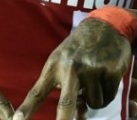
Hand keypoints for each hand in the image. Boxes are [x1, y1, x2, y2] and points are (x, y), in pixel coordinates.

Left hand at [13, 19, 130, 119]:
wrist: (105, 26)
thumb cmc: (80, 49)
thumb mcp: (65, 62)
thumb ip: (66, 90)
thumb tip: (78, 116)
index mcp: (54, 66)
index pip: (38, 92)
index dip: (27, 108)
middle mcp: (71, 68)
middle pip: (65, 102)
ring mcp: (91, 69)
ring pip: (94, 103)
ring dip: (96, 99)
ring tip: (95, 81)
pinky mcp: (110, 71)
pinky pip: (109, 96)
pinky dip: (109, 92)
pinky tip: (106, 77)